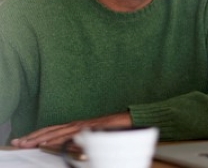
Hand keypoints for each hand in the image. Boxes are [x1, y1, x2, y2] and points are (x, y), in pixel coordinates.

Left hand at [11, 112, 131, 148]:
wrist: (128, 121)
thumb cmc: (112, 129)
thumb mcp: (93, 138)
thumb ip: (81, 142)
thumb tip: (69, 148)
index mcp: (76, 126)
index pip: (52, 131)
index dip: (37, 135)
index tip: (24, 140)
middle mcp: (76, 124)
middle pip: (50, 130)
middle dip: (32, 137)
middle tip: (17, 142)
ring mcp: (81, 126)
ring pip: (55, 132)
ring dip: (39, 137)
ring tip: (25, 143)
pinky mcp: (87, 129)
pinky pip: (68, 135)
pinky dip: (55, 138)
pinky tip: (46, 143)